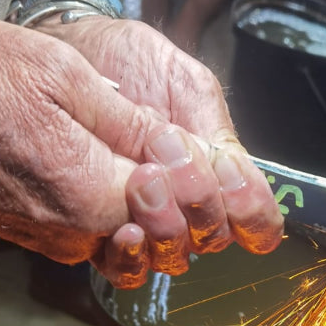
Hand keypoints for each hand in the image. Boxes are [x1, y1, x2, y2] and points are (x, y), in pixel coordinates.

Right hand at [0, 16, 168, 282]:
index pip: (173, 203)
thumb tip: (178, 147)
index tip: (186, 143)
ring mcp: (55, 241)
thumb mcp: (59, 73)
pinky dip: (118, 216)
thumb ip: (129, 120)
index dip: (192, 175)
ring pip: (128, 241)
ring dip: (152, 212)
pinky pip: (95, 237)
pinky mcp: (37, 237)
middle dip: (181, 201)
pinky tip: (116, 177)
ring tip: (150, 166)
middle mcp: (76, 233)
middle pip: (157, 234)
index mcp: (89, 194)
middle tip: (179, 158)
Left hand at [36, 15, 282, 285]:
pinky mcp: (104, 235)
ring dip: (167, 229)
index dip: (255, 217)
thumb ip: (215, 129)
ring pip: (175, 258)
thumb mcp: (184, 82)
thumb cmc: (130, 63)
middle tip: (169, 167)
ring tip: (144, 185)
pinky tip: (125, 229)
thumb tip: (239, 175)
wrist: (70, 55)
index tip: (237, 193)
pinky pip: (127, 270)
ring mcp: (147, 226)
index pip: (255, 220)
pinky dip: (131, 256)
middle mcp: (187, 209)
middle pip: (213, 238)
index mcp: (217, 175)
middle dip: (201, 207)